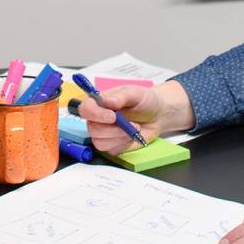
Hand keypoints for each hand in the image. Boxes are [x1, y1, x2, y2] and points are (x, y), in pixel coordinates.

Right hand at [75, 80, 193, 153]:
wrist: (157, 115)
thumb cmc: (144, 101)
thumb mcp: (136, 93)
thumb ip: (121, 96)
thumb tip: (107, 101)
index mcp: (99, 102)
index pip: (85, 109)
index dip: (95, 114)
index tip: (112, 116)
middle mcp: (98, 118)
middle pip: (92, 129)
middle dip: (113, 130)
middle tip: (131, 125)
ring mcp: (103, 133)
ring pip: (100, 142)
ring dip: (120, 138)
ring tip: (134, 129)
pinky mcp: (111, 146)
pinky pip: (111, 150)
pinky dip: (124, 144)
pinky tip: (132, 137)